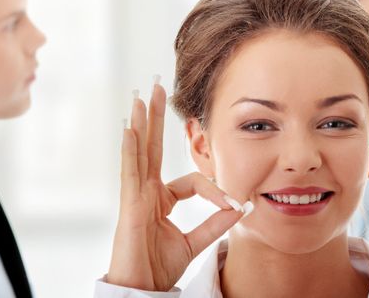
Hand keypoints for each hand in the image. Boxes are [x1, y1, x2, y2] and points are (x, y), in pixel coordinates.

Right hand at [105, 81, 243, 290]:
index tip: (234, 204)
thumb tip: (238, 209)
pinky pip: (130, 171)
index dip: (214, 190)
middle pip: (153, 147)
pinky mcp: (129, 203)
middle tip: (158, 89)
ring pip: (139, 152)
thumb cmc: (159, 265)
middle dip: (156, 118)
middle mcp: (147, 191)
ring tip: (141, 98)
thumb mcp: (194, 241)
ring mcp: (136, 194)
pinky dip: (130, 149)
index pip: (191, 182)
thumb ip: (214, 224)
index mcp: (161, 199)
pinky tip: (130, 128)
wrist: (143, 287)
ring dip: (141, 123)